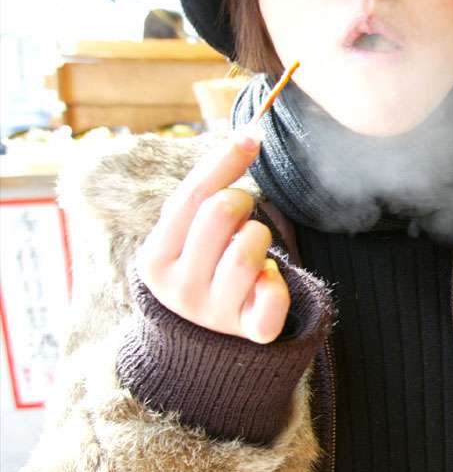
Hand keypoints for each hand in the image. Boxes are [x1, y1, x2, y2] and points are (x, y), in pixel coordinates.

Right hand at [135, 127, 289, 343]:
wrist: (207, 338)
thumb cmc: (203, 266)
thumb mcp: (188, 232)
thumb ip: (208, 187)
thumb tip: (249, 133)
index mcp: (155, 258)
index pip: (191, 196)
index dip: (224, 161)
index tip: (252, 136)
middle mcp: (179, 289)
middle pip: (221, 213)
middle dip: (241, 203)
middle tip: (240, 218)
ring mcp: (213, 313)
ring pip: (249, 250)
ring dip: (260, 240)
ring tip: (252, 253)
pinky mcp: (250, 332)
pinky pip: (274, 296)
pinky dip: (278, 282)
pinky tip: (267, 279)